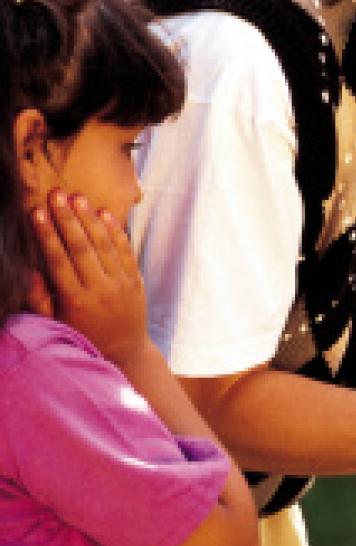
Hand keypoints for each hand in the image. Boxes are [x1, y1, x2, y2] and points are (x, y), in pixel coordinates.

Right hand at [31, 190, 152, 365]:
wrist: (125, 351)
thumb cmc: (83, 336)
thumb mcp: (55, 323)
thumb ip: (40, 298)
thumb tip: (29, 269)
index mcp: (75, 300)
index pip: (59, 261)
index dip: (47, 235)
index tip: (36, 212)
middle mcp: (100, 290)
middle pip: (82, 248)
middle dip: (67, 219)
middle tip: (56, 194)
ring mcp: (121, 284)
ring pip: (105, 245)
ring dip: (91, 219)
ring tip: (77, 197)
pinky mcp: (136, 280)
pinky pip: (126, 251)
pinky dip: (117, 231)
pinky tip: (105, 213)